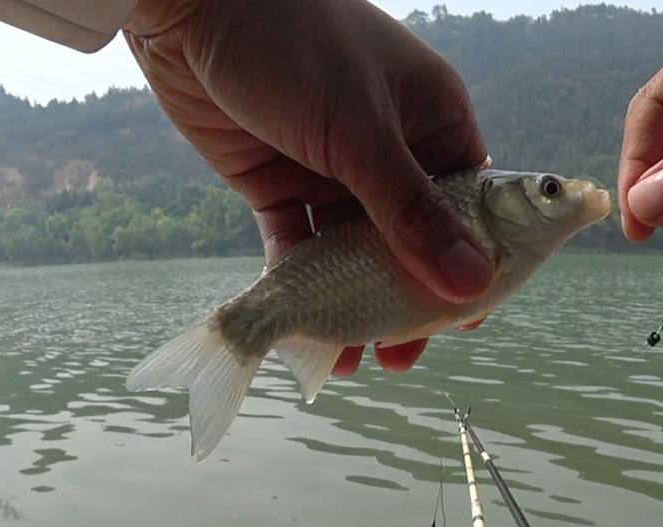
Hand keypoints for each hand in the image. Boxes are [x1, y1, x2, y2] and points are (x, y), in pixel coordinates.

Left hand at [125, 0, 491, 371]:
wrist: (191, 4)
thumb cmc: (293, 43)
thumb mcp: (360, 133)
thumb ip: (411, 213)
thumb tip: (471, 284)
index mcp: (433, 119)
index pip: (470, 207)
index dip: (472, 266)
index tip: (464, 323)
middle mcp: (389, 146)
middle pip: (412, 239)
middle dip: (407, 298)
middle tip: (400, 356)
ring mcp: (332, 166)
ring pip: (354, 252)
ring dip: (354, 303)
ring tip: (352, 356)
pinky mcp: (278, 180)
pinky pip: (299, 245)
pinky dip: (301, 286)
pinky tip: (305, 330)